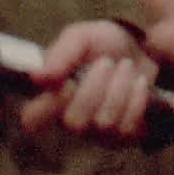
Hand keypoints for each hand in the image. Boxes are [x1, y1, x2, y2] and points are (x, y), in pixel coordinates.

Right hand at [16, 20, 155, 141]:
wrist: (141, 49)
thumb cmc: (102, 45)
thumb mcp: (81, 37)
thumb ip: (60, 54)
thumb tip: (37, 77)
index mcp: (52, 97)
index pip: (31, 119)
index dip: (47, 105)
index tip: (67, 82)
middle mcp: (71, 120)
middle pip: (74, 122)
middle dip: (95, 87)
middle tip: (106, 62)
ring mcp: (97, 133)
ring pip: (104, 122)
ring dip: (119, 87)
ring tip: (125, 67)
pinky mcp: (123, 137)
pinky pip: (128, 127)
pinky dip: (136, 99)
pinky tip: (138, 83)